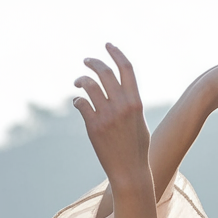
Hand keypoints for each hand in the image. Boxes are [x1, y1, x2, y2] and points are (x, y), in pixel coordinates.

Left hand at [72, 44, 150, 187]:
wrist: (130, 171)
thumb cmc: (137, 149)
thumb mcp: (140, 122)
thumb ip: (131, 105)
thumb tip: (120, 92)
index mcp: (136, 102)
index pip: (126, 69)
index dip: (116, 53)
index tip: (108, 45)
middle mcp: (122, 106)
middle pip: (105, 72)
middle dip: (93, 63)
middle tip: (86, 61)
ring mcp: (107, 116)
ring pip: (89, 85)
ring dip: (81, 79)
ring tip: (78, 82)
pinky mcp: (94, 126)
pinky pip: (81, 104)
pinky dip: (78, 100)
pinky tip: (78, 103)